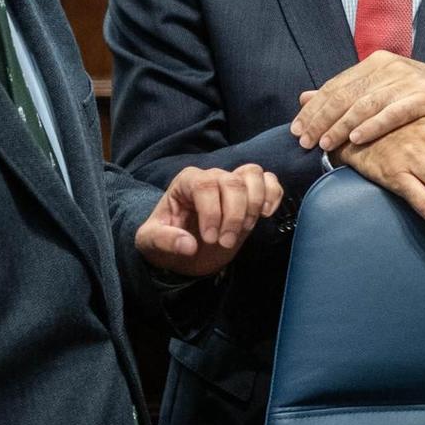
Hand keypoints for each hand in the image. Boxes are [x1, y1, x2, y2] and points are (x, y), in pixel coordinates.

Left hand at [137, 164, 283, 276]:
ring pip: (253, 175)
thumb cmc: (165, 239)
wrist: (183, 249)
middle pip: (233, 182)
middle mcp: (212, 177)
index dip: (212, 212)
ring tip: (245, 229)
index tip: (210, 239)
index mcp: (186, 182)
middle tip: (226, 242)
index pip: (205, 185)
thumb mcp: (150, 242)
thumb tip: (189, 245)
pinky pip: (269, 180)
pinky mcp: (251, 194)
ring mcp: (233, 183)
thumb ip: (164, 241)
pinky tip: (266, 214)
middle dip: (234, 215)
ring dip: (254, 204)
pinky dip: (273, 194)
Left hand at [291, 52, 424, 153]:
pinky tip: (357, 139)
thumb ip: (345, 93)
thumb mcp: (381, 90)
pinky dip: (373, 126)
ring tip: (324, 144)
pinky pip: (394, 113)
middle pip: (345, 95)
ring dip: (341, 126)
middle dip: (320, 120)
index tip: (296, 129)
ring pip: (365, 104)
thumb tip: (304, 97)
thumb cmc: (420, 98)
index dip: (313, 108)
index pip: (335, 86)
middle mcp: (389, 67)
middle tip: (304, 141)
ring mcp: (408, 80)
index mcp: (375, 63)